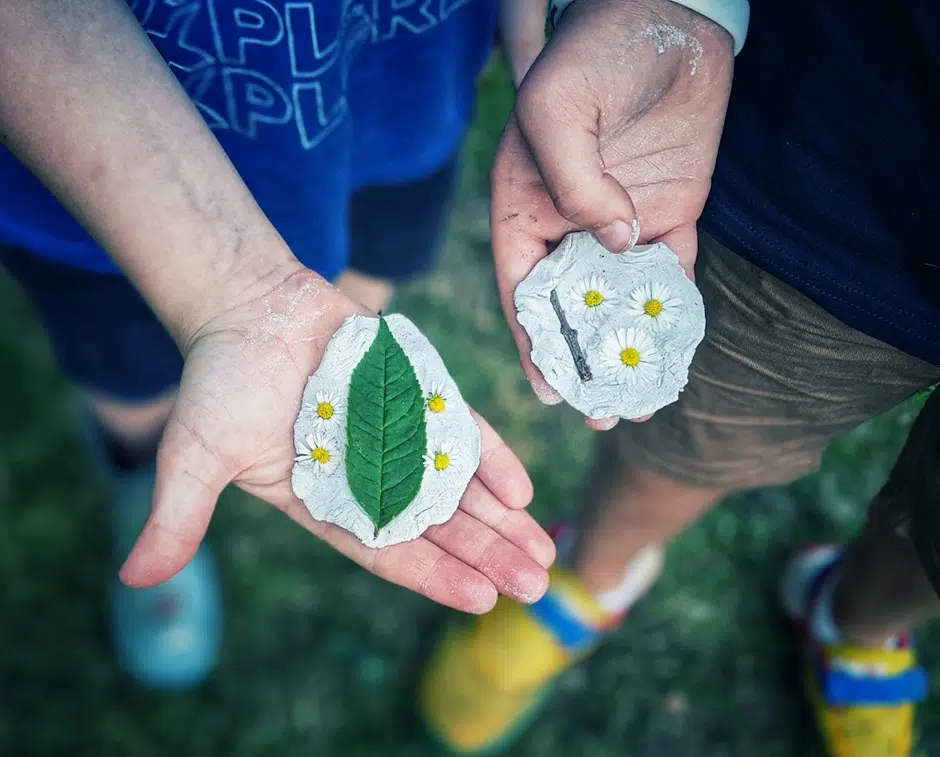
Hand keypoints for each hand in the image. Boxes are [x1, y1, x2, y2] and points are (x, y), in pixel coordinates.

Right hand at [118, 264, 554, 612]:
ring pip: (458, 487)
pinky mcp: (416, 396)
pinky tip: (524, 488)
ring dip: (501, 519)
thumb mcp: (194, 454)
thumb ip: (178, 515)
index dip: (432, 575)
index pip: (385, 549)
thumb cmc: (219, 379)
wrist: (250, 304)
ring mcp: (396, 435)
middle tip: (535, 585)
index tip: (480, 599)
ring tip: (544, 550)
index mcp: (322, 501)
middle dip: (485, 555)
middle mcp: (367, 476)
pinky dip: (492, 458)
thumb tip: (135, 580)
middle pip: (436, 526)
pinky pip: (462, 432)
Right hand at [492, 0, 733, 428]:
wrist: (664, 16)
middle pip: (572, 309)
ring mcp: (620, 225)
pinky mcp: (669, 216)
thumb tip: (616, 244)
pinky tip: (678, 357)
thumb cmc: (591, 53)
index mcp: (525, 207)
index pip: (522, 289)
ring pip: (622, 303)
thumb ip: (575, 182)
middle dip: (585, 364)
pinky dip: (674, 316)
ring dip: (631, 352)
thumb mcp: (558, 109)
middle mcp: (569, 226)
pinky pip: (671, 276)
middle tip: (603, 415)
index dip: (533, 342)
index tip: (551, 390)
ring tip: (643, 402)